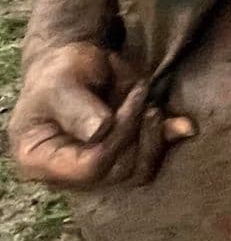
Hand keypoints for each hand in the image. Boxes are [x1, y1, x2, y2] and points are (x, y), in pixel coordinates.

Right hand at [9, 42, 192, 188]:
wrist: (72, 66)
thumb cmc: (60, 72)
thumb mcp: (60, 83)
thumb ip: (77, 107)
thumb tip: (100, 131)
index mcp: (40, 160)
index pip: (89, 167)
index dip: (118, 136)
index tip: (133, 96)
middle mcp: (66, 174)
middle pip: (117, 171)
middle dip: (136, 130)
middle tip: (141, 92)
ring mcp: (93, 171)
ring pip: (137, 171)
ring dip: (152, 136)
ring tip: (149, 103)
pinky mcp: (118, 159)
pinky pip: (148, 163)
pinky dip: (165, 141)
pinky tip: (179, 122)